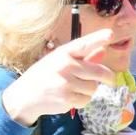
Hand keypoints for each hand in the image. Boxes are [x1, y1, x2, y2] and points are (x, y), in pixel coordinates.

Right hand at [1, 29, 115, 125]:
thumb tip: (103, 51)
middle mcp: (65, 65)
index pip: (83, 44)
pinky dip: (82, 100)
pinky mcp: (67, 98)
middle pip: (99, 72)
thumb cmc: (46, 75)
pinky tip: (70, 97)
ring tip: (75, 88)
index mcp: (63, 52)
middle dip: (108, 77)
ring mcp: (66, 82)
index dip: (98, 38)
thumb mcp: (60, 61)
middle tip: (110, 80)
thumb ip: (83, 58)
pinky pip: (87, 100)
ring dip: (89, 90)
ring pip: (94, 88)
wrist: (25, 95)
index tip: (110, 34)